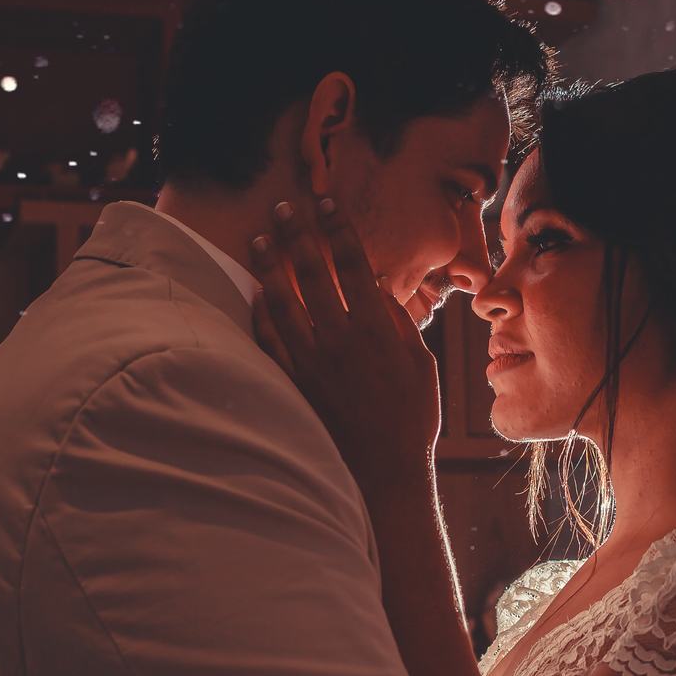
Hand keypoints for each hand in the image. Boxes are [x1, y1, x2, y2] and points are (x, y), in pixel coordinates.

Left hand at [250, 197, 441, 492]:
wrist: (384, 473)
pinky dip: (259, 314)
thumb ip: (399, 321)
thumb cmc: (411, 420)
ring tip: (259, 239)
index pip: (353, 263)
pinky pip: (269, 342)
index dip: (337, 228)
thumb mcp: (421, 366)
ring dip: (269, 266)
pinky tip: (254, 294)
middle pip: (312, 272)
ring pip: (282, 302)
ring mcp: (312, 362)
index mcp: (377, 329)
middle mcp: (340, 339)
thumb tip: (376, 284)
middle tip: (283, 207)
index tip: (326, 203)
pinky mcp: (294, 385)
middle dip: (296, 233)